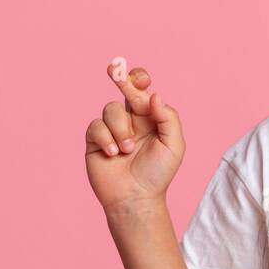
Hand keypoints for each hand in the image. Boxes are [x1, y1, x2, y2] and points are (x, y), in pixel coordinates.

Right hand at [84, 63, 185, 212]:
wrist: (136, 198)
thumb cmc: (158, 173)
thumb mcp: (174, 145)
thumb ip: (168, 118)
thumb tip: (154, 95)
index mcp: (151, 117)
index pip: (144, 91)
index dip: (140, 80)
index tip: (141, 79)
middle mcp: (131, 119)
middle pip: (123, 90)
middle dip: (119, 77)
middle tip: (114, 70)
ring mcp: (112, 129)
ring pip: (111, 109)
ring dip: (120, 128)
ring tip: (127, 150)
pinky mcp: (95, 140)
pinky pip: (96, 126)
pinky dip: (105, 138)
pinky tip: (112, 153)